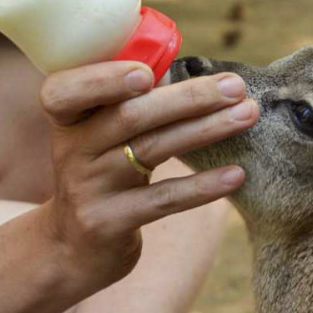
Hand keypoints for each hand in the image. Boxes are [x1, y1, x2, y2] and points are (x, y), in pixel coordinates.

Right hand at [36, 60, 257, 290]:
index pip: (64, 91)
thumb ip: (130, 102)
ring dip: (206, 129)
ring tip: (248, 114)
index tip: (149, 72)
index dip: (104, 80)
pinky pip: (163, 199)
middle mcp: (72, 150)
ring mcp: (88, 189)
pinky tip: (237, 174)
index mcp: (66, 118)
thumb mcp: (100, 136)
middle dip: (188, 97)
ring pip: (152, 150)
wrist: (75, 246)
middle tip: (235, 86)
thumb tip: (191, 65)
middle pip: (129, 116)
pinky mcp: (109, 223)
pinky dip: (202, 186)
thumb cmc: (103, 171)